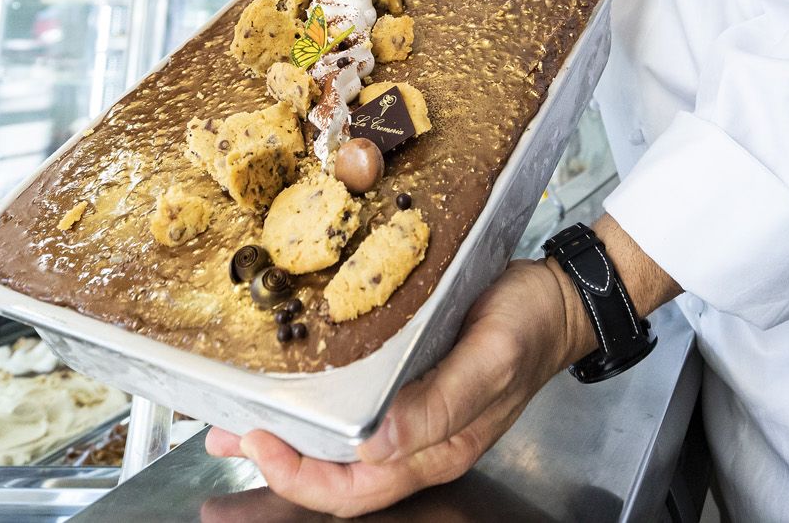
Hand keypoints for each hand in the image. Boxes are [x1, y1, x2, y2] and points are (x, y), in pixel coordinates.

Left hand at [205, 259, 591, 516]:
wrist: (561, 300)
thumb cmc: (530, 324)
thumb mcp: (491, 357)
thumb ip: (440, 403)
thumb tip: (379, 444)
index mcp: (437, 447)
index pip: (353, 488)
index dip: (298, 475)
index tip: (258, 441)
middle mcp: (419, 443)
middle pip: (336, 481)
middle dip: (277, 465)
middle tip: (227, 434)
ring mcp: (415, 420)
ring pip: (339, 452)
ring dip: (288, 442)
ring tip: (234, 424)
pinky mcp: (411, 390)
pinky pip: (353, 418)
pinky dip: (314, 413)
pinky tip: (290, 392)